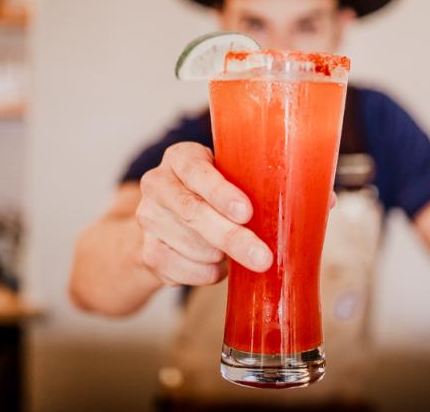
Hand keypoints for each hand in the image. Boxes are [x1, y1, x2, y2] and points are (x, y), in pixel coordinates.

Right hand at [136, 142, 271, 286]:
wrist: (169, 223)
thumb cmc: (214, 195)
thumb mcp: (227, 177)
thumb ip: (246, 185)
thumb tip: (282, 216)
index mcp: (180, 157)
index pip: (196, 171)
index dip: (221, 193)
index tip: (246, 212)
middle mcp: (156, 183)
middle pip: (193, 213)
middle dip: (231, 237)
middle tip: (262, 257)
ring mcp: (147, 219)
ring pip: (194, 247)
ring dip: (222, 256)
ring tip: (234, 249)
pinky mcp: (147, 252)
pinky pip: (185, 270)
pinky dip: (209, 273)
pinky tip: (217, 263)